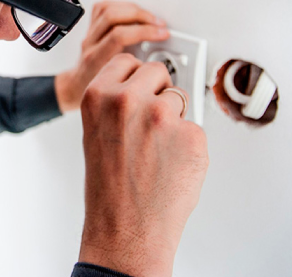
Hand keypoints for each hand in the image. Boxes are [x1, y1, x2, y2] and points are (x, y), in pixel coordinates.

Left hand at [55, 1, 168, 111]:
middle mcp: (90, 43)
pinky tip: (134, 12)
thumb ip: (137, 76)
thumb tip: (163, 67)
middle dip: (141, 16)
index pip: (119, 36)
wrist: (78, 86)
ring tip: (150, 18)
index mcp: (96, 59)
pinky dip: (122, 5)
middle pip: (112, 16)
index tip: (162, 34)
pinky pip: (103, 6)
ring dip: (133, 9)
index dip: (144, 31)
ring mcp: (89, 34)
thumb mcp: (120, 88)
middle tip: (159, 25)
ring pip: (107, 8)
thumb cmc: (98, 89)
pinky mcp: (91, 26)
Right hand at [78, 54, 208, 276]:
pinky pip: (195, 126)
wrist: (126, 229)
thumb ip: (114, 103)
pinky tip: (172, 163)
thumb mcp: (95, 133)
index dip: (136, 76)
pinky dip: (188, 143)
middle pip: (157, 71)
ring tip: (158, 149)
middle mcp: (127, 100)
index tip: (139, 86)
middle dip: (158, 91)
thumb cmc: (109, 188)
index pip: (127, 61)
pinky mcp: (191, 135)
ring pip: (180, 97)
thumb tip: (143, 89)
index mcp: (98, 96)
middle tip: (151, 121)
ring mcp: (161, 116)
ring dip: (175, 117)